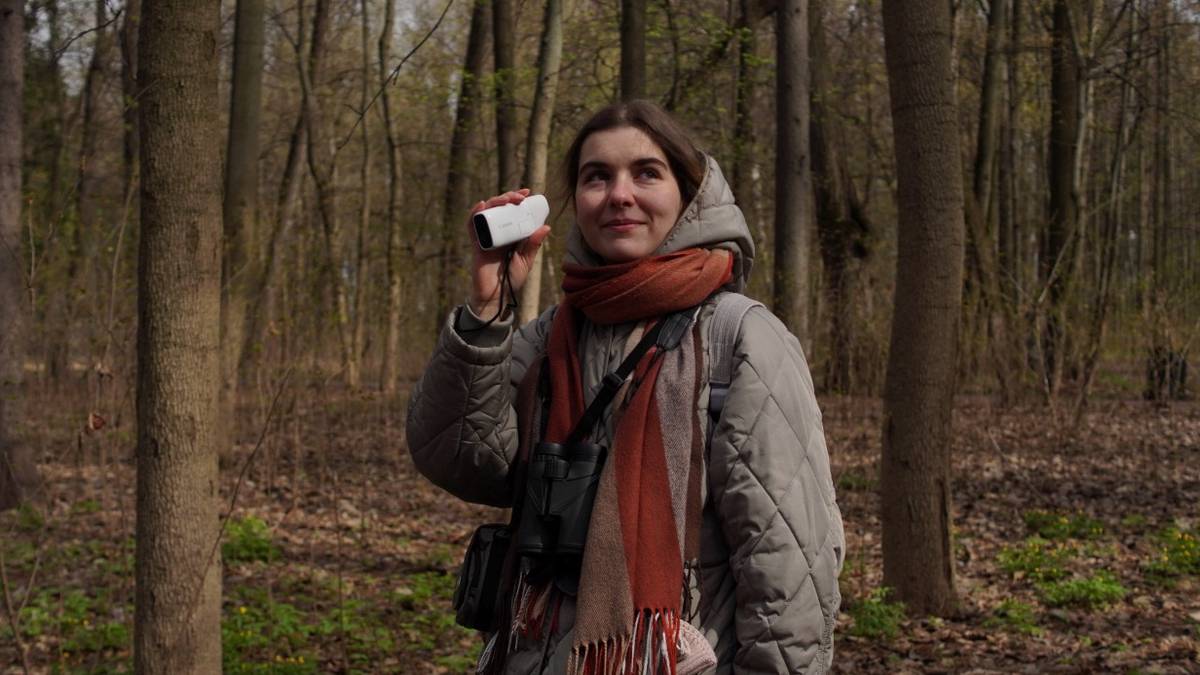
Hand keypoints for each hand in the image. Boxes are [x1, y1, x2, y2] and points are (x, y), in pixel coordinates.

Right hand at [466, 188, 551, 318]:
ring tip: (506, 199)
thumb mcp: (526, 261)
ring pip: (487, 212)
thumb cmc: (511, 279)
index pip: (512, 212)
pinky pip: (472, 226)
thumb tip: (545, 227)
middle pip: (499, 208)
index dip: (518, 200)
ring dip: (495, 201)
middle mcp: (497, 232)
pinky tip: (482, 205)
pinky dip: (475, 214)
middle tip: (519, 197)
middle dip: (508, 197)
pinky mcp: (476, 244)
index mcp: (510, 234)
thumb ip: (533, 245)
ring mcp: (486, 237)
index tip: (527, 193)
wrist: (496, 295)